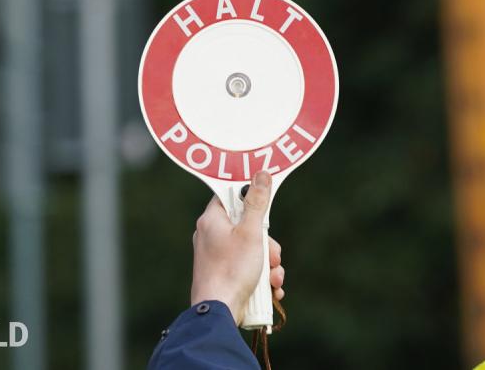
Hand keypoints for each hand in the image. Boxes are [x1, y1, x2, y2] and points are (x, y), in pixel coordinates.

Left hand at [190, 171, 285, 323]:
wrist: (218, 311)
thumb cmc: (232, 270)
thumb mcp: (251, 231)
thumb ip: (257, 202)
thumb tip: (261, 173)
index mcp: (212, 220)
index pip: (230, 196)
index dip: (250, 201)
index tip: (262, 211)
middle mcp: (211, 236)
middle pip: (246, 226)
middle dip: (267, 242)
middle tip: (272, 254)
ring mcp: (216, 258)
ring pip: (251, 250)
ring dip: (268, 264)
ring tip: (273, 278)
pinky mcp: (224, 276)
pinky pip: (247, 269)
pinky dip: (261, 278)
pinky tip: (270, 289)